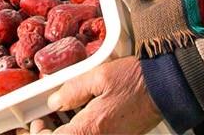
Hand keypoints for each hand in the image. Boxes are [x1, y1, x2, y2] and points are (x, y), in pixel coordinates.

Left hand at [30, 56, 162, 134]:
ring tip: (60, 117)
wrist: (166, 89)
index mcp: (90, 129)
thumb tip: (53, 102)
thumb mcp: (100, 75)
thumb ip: (73, 89)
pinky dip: (81, 130)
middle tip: (45, 121)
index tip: (37, 122)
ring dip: (66, 131)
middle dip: (52, 133)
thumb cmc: (135, 80)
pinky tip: (80, 117)